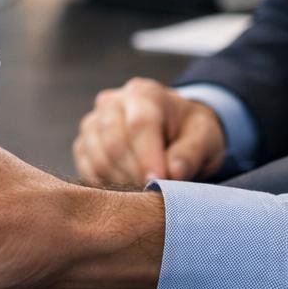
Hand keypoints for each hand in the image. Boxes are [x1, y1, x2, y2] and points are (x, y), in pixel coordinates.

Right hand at [73, 78, 225, 186]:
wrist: (171, 129)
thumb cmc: (189, 132)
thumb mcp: (204, 137)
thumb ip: (191, 153)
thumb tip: (174, 173)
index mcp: (144, 94)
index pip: (139, 124)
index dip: (148, 155)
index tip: (159, 180)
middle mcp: (112, 103)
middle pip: (114, 142)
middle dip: (135, 173)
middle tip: (154, 194)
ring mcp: (93, 124)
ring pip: (99, 159)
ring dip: (122, 182)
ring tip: (145, 194)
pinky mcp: (82, 146)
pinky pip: (88, 171)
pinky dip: (108, 186)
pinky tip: (129, 191)